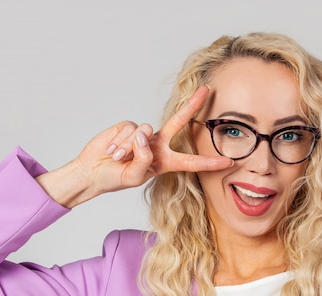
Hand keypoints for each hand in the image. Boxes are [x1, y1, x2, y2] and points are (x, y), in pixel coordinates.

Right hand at [101, 86, 233, 186]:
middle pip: (179, 122)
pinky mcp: (127, 127)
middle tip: (207, 90)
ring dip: (129, 149)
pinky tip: (112, 151)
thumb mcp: (134, 177)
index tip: (229, 162)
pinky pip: (130, 130)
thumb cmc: (115, 178)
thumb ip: (144, 159)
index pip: (191, 162)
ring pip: (145, 132)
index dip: (209, 162)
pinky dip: (120, 143)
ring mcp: (143, 135)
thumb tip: (145, 136)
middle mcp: (157, 145)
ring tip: (118, 159)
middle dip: (193, 105)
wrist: (92, 171)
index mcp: (165, 162)